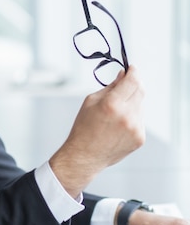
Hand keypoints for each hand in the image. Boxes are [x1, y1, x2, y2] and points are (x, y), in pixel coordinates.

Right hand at [49, 65, 144, 197]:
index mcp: (112, 104)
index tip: (132, 68)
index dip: (133, 72)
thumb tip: (123, 75)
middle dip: (134, 84)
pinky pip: (140, 119)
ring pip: (140, 105)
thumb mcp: (91, 101)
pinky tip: (118, 125)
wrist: (85, 155)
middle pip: (140, 90)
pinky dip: (132, 117)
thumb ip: (111, 87)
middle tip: (126, 83)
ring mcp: (135, 128)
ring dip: (131, 102)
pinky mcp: (139, 138)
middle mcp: (126, 116)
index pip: (132, 81)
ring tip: (115, 113)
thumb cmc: (84, 127)